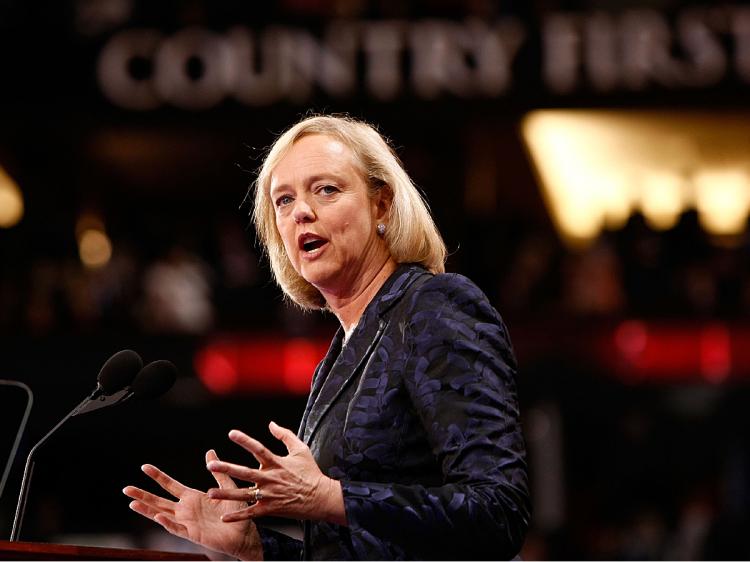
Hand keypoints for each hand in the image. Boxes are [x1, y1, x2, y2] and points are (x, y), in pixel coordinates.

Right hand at [123, 450, 262, 559]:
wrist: (244, 531)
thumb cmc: (235, 510)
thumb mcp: (226, 486)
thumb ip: (217, 471)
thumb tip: (209, 452)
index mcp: (192, 497)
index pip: (170, 485)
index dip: (158, 476)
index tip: (144, 467)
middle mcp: (186, 509)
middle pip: (160, 500)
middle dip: (143, 494)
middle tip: (126, 488)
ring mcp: (187, 522)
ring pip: (162, 515)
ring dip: (148, 509)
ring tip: (132, 503)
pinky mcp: (192, 534)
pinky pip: (177, 528)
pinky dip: (166, 522)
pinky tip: (157, 516)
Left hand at [206, 421, 345, 525]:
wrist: (320, 497)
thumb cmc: (310, 472)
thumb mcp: (301, 449)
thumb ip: (285, 435)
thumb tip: (271, 424)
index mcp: (276, 463)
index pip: (258, 449)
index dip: (245, 440)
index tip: (231, 433)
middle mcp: (270, 478)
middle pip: (245, 472)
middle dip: (227, 469)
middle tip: (211, 466)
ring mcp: (269, 495)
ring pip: (244, 494)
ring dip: (226, 494)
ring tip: (210, 493)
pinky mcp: (270, 509)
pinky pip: (251, 513)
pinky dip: (238, 516)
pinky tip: (224, 518)